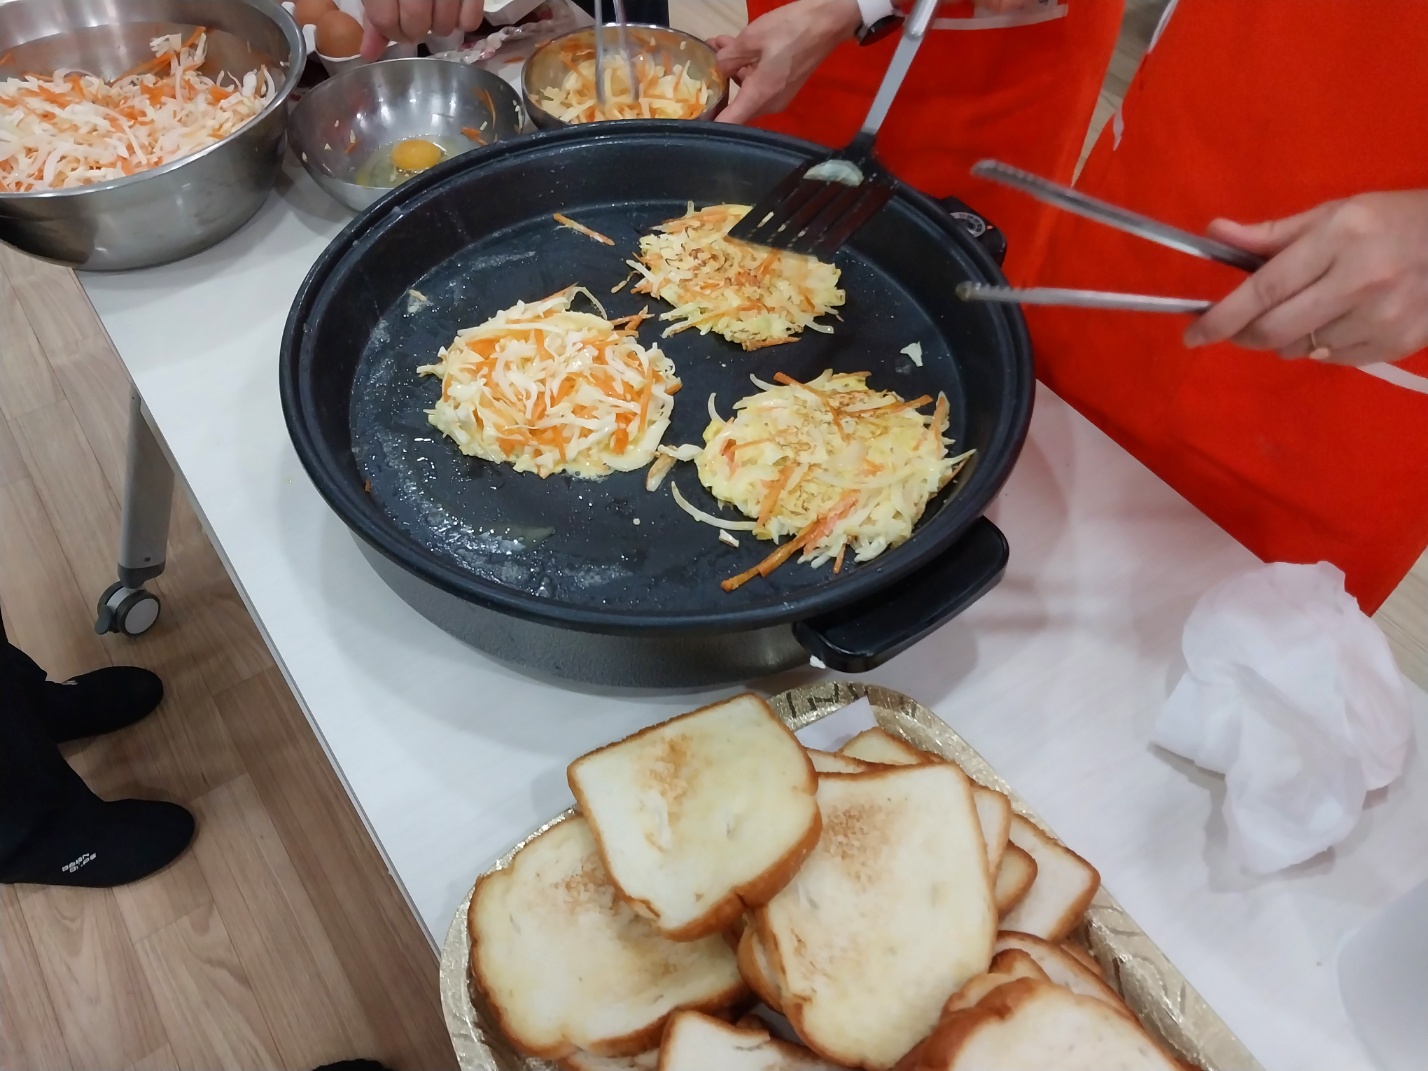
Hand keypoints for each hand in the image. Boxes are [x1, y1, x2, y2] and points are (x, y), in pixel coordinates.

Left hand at [360, 0, 483, 59]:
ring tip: (434, 12)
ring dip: (438, 27)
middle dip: (414, 30)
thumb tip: (370, 53)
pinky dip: (463, 22)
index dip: (389, 30)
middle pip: (416, 25)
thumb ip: (374, 13)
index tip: (393, 25)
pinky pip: (470, 20)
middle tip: (415, 20)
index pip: (385, 20)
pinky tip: (455, 10)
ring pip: (444, 26)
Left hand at [710, 0, 862, 124]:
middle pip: (735, 106)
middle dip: (718, 87)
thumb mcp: (751, 39)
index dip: (709, 124)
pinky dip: (746, 67)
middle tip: (701, 67)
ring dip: (731, 69)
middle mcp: (769, 104)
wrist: (828, 22)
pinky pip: (758, 82)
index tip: (693, 119)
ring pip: (746, 90)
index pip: (729, 123)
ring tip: (717, 45)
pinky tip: (733, 45)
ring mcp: (778, 96)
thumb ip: (727, 58)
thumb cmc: (790, 30)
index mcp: (760, 96)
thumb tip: (716, 70)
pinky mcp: (783, 86)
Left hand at [1184, 191, 1427, 366]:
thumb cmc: (1392, 222)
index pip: (1265, 288)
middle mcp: (1359, 282)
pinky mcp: (1395, 346)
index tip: (1192, 335)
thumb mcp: (1335, 214)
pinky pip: (1331, 360)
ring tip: (1305, 310)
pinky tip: (1337, 321)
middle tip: (1236, 328)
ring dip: (1285, 338)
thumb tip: (1214, 234)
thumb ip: (1273, 233)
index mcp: (1339, 240)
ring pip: (1300, 350)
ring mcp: (1381, 319)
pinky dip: (1318, 348)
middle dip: (1244, 334)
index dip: (1222, 316)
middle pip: (1275, 329)